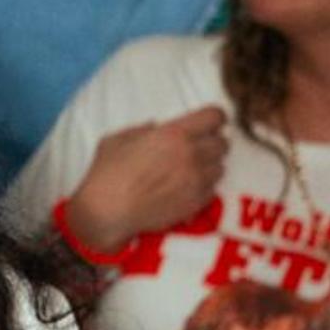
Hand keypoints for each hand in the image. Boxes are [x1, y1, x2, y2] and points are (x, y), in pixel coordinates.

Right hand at [63, 108, 226, 256]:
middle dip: (212, 143)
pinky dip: (203, 188)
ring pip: (220, 168)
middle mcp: (191, 155)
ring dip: (209, 167)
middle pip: (223, 143)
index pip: (215, 116)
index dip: (214, 119)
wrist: (107, 213)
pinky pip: (212, 190)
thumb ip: (141, 130)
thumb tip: (154, 127)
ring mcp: (196, 181)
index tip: (208, 124)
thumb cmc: (106, 174)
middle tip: (197, 149)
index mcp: (174, 134)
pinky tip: (185, 189)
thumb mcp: (117, 140)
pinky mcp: (195, 203)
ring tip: (190, 171)